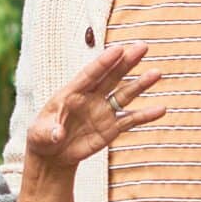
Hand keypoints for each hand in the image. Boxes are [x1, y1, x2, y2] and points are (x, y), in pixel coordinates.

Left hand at [24, 41, 163, 170]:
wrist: (52, 154)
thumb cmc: (42, 137)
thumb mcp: (39, 134)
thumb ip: (48, 131)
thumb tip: (57, 134)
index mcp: (71, 93)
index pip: (90, 74)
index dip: (104, 62)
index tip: (118, 49)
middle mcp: (91, 98)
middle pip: (111, 77)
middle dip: (126, 62)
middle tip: (143, 47)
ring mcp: (103, 112)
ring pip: (124, 94)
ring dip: (140, 84)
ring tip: (156, 73)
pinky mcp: (111, 128)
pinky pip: (130, 120)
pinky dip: (145, 116)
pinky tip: (161, 109)